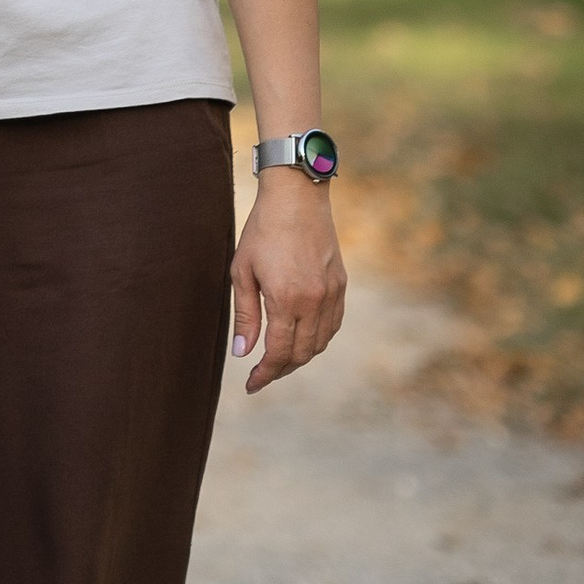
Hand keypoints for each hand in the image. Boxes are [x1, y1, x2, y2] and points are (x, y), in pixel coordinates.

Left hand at [231, 171, 346, 391]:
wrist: (297, 198)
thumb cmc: (262, 231)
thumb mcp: (242, 272)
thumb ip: (245, 316)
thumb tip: (243, 353)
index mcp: (287, 300)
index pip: (279, 353)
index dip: (264, 374)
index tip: (251, 385)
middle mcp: (315, 301)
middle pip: (302, 354)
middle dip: (281, 370)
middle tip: (262, 375)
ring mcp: (332, 294)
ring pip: (320, 343)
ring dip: (300, 357)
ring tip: (279, 360)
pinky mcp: (341, 285)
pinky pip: (333, 325)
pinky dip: (318, 339)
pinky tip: (302, 338)